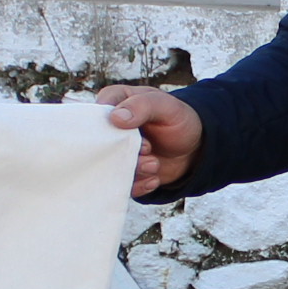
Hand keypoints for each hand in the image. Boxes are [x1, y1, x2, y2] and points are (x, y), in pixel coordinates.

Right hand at [96, 84, 205, 198]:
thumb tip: (115, 118)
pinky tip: (154, 179)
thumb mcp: (164, 105)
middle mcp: (111, 129)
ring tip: (154, 164)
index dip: (106, 126)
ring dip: (134, 169)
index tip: (129, 131)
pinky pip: (122, 185)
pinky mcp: (125, 173)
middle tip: (147, 149)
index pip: (93, 114)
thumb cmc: (178, 118)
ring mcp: (117, 152)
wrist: (195, 147)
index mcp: (114, 103)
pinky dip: (139, 185)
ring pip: (111, 167)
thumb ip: (142, 106)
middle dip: (123, 152)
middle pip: (100, 145)